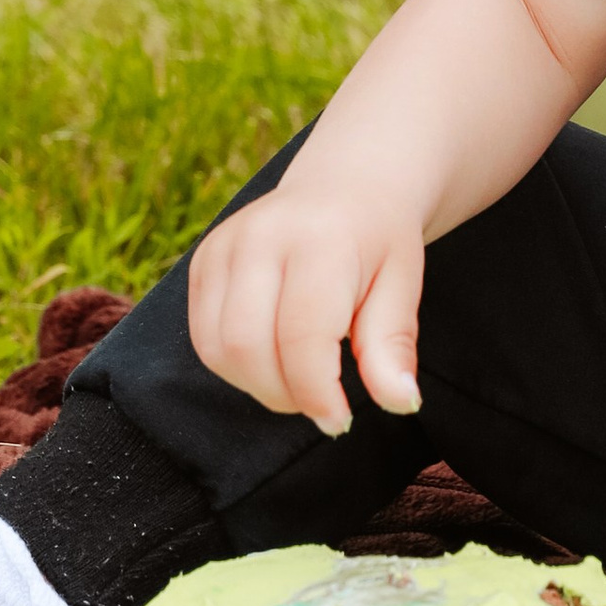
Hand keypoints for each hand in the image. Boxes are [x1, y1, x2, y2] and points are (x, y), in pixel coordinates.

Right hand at [187, 178, 425, 435]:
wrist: (348, 185)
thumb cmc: (380, 242)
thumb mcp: (403, 286)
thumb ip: (392, 346)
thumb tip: (402, 402)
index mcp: (320, 239)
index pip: (302, 337)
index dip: (317, 394)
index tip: (340, 420)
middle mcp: (262, 235)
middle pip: (248, 346)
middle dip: (284, 394)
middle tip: (320, 400)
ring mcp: (224, 244)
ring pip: (217, 348)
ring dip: (256, 385)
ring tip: (298, 377)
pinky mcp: (203, 259)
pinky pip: (202, 337)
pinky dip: (234, 366)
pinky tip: (272, 356)